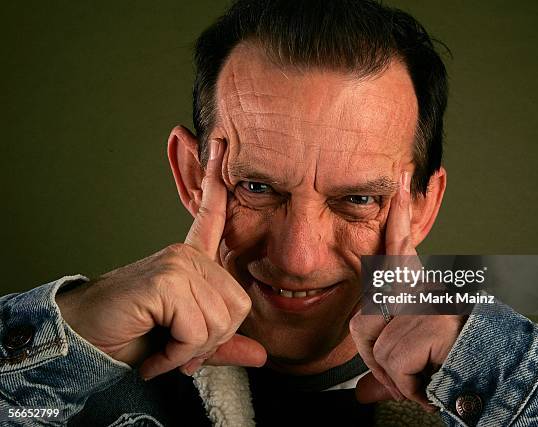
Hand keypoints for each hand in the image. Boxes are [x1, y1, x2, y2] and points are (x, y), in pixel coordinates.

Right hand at [57, 140, 265, 379]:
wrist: (85, 341)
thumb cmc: (134, 332)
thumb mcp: (187, 341)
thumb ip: (223, 344)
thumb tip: (261, 356)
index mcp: (191, 258)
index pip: (211, 215)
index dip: (217, 181)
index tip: (220, 145)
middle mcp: (186, 254)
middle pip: (237, 306)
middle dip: (212, 341)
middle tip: (182, 351)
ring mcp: (177, 263)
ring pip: (219, 320)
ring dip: (193, 350)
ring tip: (167, 352)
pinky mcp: (165, 279)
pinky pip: (196, 328)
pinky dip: (178, 353)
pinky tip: (157, 356)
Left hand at [349, 172, 463, 410]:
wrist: (492, 380)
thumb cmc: (453, 366)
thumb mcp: (413, 365)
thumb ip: (384, 373)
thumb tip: (359, 395)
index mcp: (420, 290)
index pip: (401, 247)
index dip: (400, 216)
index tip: (402, 182)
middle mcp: (420, 292)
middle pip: (362, 321)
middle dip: (376, 355)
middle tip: (411, 374)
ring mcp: (419, 309)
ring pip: (372, 348)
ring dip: (393, 377)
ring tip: (424, 383)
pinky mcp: (420, 329)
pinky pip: (389, 366)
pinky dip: (406, 387)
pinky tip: (428, 387)